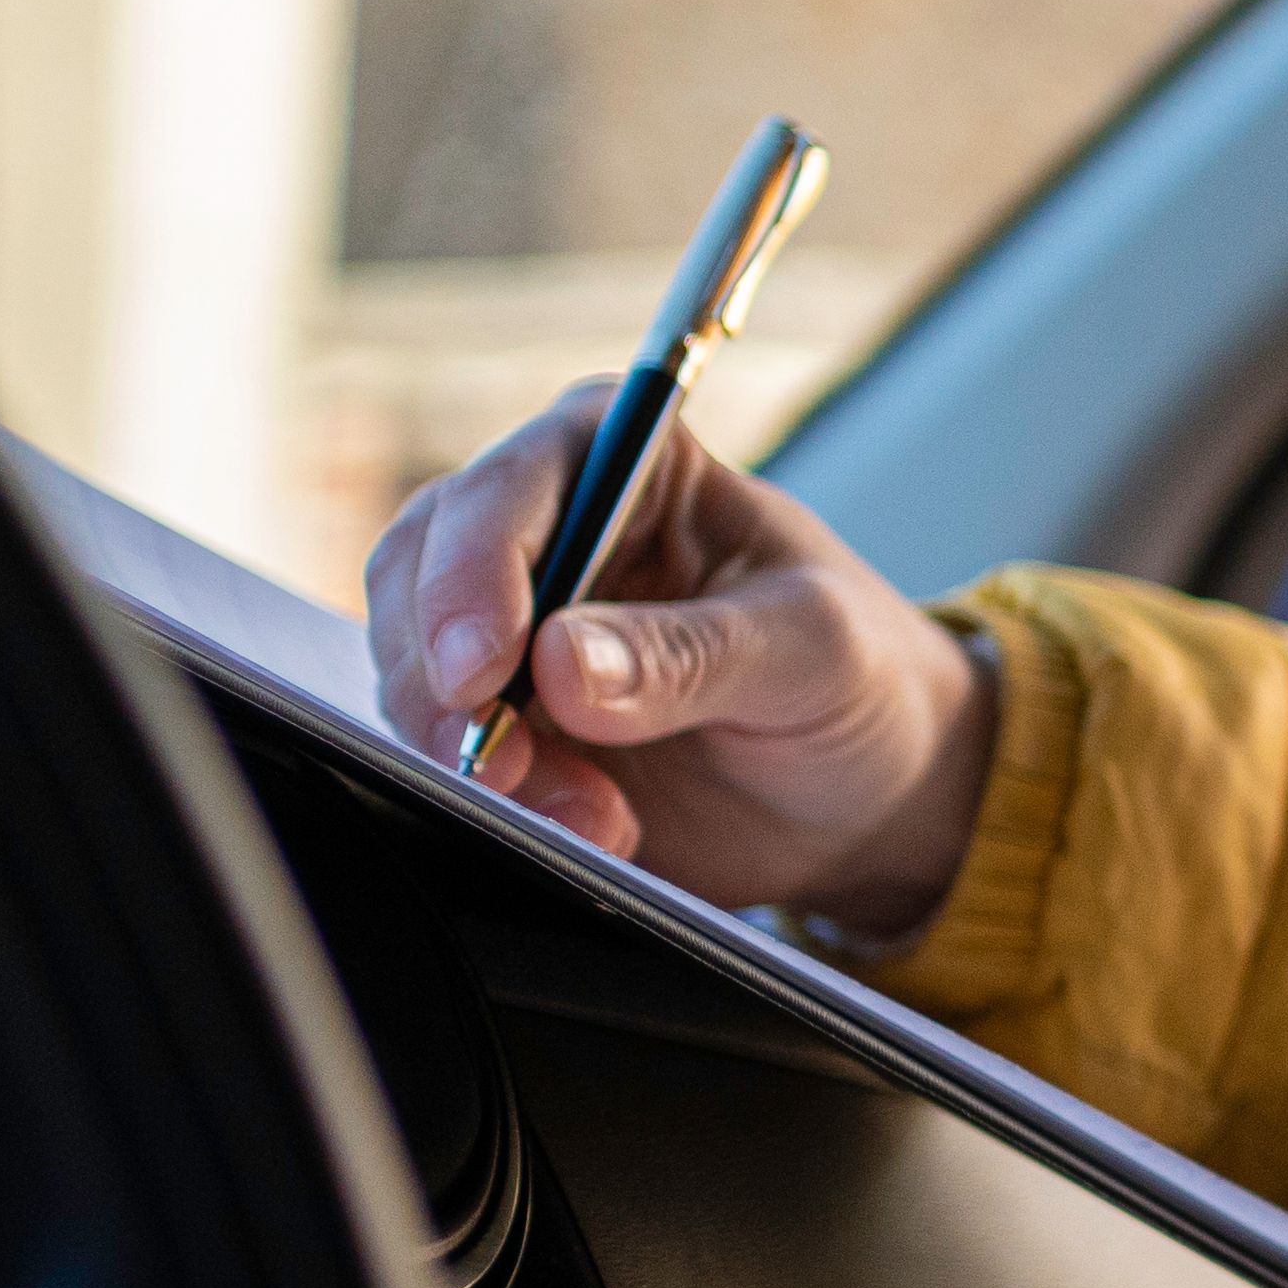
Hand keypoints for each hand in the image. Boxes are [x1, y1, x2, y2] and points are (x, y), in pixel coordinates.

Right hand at [363, 382, 996, 929]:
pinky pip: (448, 752)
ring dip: (478, 756)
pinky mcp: (505, 720)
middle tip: (503, 768)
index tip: (481, 671)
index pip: (509, 489)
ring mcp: (514, 630)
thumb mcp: (813, 652)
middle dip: (445, 680)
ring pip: (416, 673)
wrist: (871, 790)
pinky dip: (496, 800)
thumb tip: (560, 664)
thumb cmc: (859, 678)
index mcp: (628, 461)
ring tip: (593, 816)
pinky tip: (582, 826)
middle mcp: (549, 531)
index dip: (472, 575)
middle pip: (420, 575)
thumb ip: (693, 653)